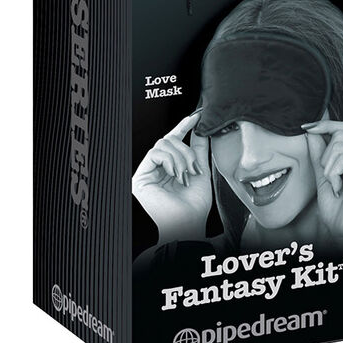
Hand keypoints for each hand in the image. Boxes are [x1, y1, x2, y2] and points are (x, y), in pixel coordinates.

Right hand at [131, 111, 212, 243]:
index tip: (196, 116)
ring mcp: (149, 173)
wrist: (187, 226)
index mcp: (171, 169)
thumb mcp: (201, 173)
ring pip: (163, 144)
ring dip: (180, 156)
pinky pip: (155, 152)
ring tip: (185, 174)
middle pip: (170, 141)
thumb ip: (199, 150)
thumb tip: (200, 129)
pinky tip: (174, 172)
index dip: (183, 126)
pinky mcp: (141, 176)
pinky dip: (169, 159)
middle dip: (186, 150)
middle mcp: (158, 170)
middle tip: (193, 167)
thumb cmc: (194, 209)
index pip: (174, 142)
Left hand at [304, 119, 342, 251]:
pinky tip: (339, 187)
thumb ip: (318, 153)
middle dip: (326, 151)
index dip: (325, 124)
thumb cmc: (337, 207)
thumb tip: (311, 131)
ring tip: (335, 184)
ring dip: (329, 167)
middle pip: (341, 131)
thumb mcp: (323, 174)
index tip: (306, 127)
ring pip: (338, 145)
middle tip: (328, 173)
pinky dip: (334, 173)